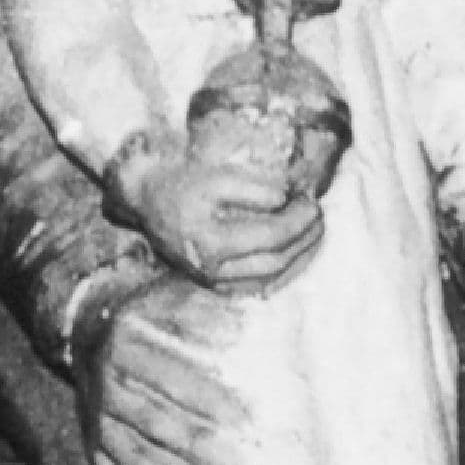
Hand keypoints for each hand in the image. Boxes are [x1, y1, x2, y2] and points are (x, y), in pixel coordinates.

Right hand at [75, 285, 243, 464]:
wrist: (90, 326)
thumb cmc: (151, 314)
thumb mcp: (173, 295)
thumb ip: (204, 311)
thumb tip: (240, 331)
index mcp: (126, 347)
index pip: (171, 380)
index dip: (210, 401)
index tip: (251, 418)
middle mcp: (106, 389)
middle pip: (157, 427)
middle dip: (203, 451)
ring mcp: (99, 427)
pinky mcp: (98, 456)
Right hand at [107, 126, 321, 295]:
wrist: (146, 202)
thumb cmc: (180, 184)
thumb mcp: (215, 176)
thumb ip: (253, 187)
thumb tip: (288, 199)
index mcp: (209, 241)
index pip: (270, 236)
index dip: (298, 221)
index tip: (312, 202)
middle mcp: (210, 269)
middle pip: (274, 263)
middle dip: (304, 240)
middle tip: (319, 217)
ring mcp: (212, 282)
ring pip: (269, 281)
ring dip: (299, 259)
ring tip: (315, 234)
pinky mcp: (215, 286)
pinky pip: (258, 287)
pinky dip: (283, 273)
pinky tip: (296, 255)